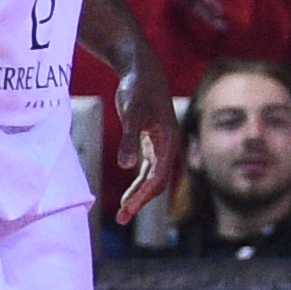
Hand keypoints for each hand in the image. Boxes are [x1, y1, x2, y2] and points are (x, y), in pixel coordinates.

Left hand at [110, 73, 183, 223]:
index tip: (126, 210)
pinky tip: (128, 193)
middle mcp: (168, 145)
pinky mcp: (151, 140)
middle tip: (121, 219)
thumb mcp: (132, 114)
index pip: (157, 177)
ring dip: (139, 195)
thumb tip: (125, 166)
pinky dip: (138, 182)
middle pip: (157, 181)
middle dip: (141, 201)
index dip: (142, 195)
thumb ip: (129, 140)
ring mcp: (161, 144)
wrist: (141, 70)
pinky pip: (148, 169)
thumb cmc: (139, 89)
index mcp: (169, 141)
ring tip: (123, 214)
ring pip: (152, 177)